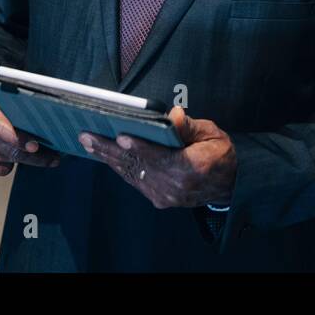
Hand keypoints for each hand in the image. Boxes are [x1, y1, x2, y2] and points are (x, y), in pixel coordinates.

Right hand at [0, 86, 59, 176]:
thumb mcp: (1, 97)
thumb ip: (18, 111)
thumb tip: (42, 127)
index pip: (4, 131)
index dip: (22, 141)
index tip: (36, 147)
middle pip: (9, 151)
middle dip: (34, 157)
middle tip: (51, 158)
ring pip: (6, 162)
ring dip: (19, 157)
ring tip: (23, 147)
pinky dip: (4, 164)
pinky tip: (3, 152)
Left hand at [79, 106, 235, 208]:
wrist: (228, 184)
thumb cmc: (219, 153)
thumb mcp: (211, 133)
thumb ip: (189, 126)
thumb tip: (171, 115)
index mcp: (192, 168)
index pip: (160, 157)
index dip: (140, 146)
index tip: (120, 136)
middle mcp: (176, 186)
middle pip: (138, 165)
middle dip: (109, 149)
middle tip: (86, 136)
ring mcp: (166, 196)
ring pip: (131, 174)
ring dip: (108, 158)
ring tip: (88, 143)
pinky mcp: (160, 199)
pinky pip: (135, 181)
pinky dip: (119, 167)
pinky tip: (105, 155)